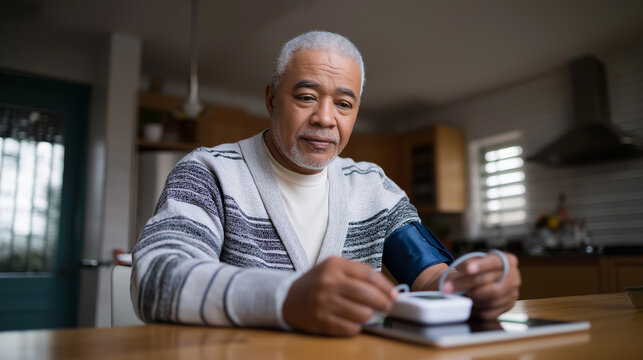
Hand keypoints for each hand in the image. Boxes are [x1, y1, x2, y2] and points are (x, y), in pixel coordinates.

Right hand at [282, 256, 396, 335]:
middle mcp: (329, 283)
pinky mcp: (321, 321)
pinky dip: (356, 327)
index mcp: (334, 265)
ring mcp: (324, 303)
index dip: (386, 286)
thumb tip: (386, 288)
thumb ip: (357, 273)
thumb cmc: (317, 283)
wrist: (287, 298)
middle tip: (386, 306)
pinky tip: (351, 321)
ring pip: (362, 314)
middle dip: (383, 303)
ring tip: (365, 313)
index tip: (394, 294)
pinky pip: (350, 328)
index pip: (369, 275)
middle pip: (367, 295)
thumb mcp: (333, 268)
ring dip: (369, 316)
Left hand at [442, 252, 520, 319]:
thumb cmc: (478, 268)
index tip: (468, 269)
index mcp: (508, 260)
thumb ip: (468, 265)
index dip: (481, 266)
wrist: (484, 278)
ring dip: (470, 299)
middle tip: (448, 287)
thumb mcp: (473, 261)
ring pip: (491, 300)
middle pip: (492, 286)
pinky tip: (465, 304)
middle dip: (468, 287)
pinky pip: (490, 312)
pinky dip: (475, 309)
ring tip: (455, 295)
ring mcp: (513, 293)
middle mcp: (514, 277)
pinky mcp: (508, 306)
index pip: (495, 263)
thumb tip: (462, 273)